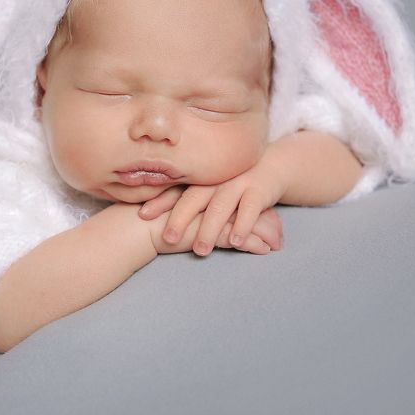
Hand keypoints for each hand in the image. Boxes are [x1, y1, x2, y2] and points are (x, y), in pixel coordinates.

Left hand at [139, 158, 286, 255]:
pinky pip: (250, 209)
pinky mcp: (259, 191)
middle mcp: (216, 179)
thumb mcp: (211, 183)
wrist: (273, 165)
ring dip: (209, 228)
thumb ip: (189, 195)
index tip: (142, 214)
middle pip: (194, 198)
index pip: (176, 189)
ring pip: (220, 206)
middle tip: (168, 239)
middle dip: (180, 218)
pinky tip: (235, 241)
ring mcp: (237, 184)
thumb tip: (150, 209)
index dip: (159, 201)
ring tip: (200, 250)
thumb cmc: (233, 180)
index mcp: (201, 178)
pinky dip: (243, 225)